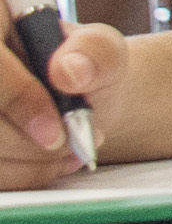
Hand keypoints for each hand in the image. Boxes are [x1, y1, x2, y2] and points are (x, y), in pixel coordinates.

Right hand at [0, 22, 127, 189]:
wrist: (76, 100)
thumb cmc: (82, 67)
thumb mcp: (102, 50)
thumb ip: (96, 52)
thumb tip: (69, 71)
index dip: (16, 98)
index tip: (56, 130)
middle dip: (24, 142)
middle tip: (67, 145)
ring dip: (23, 163)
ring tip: (65, 153)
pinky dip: (17, 174)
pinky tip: (46, 165)